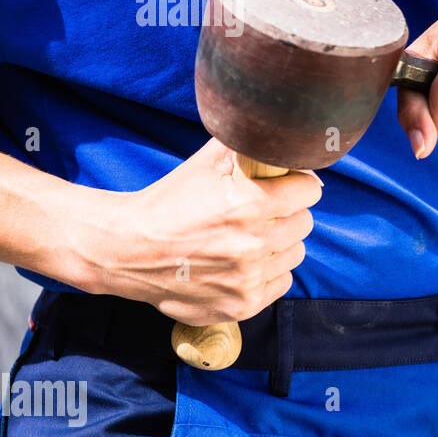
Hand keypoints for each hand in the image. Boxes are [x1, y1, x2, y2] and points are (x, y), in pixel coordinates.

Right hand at [74, 138, 321, 324]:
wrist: (128, 249)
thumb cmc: (169, 202)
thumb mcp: (205, 163)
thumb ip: (244, 146)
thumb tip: (278, 133)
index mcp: (249, 203)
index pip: (309, 191)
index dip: (298, 185)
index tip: (287, 186)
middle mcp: (253, 243)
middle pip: (304, 223)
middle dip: (288, 214)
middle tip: (264, 213)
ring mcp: (248, 277)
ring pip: (295, 253)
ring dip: (280, 244)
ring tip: (251, 237)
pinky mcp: (243, 304)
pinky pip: (282, 282)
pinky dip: (269, 272)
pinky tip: (244, 263)